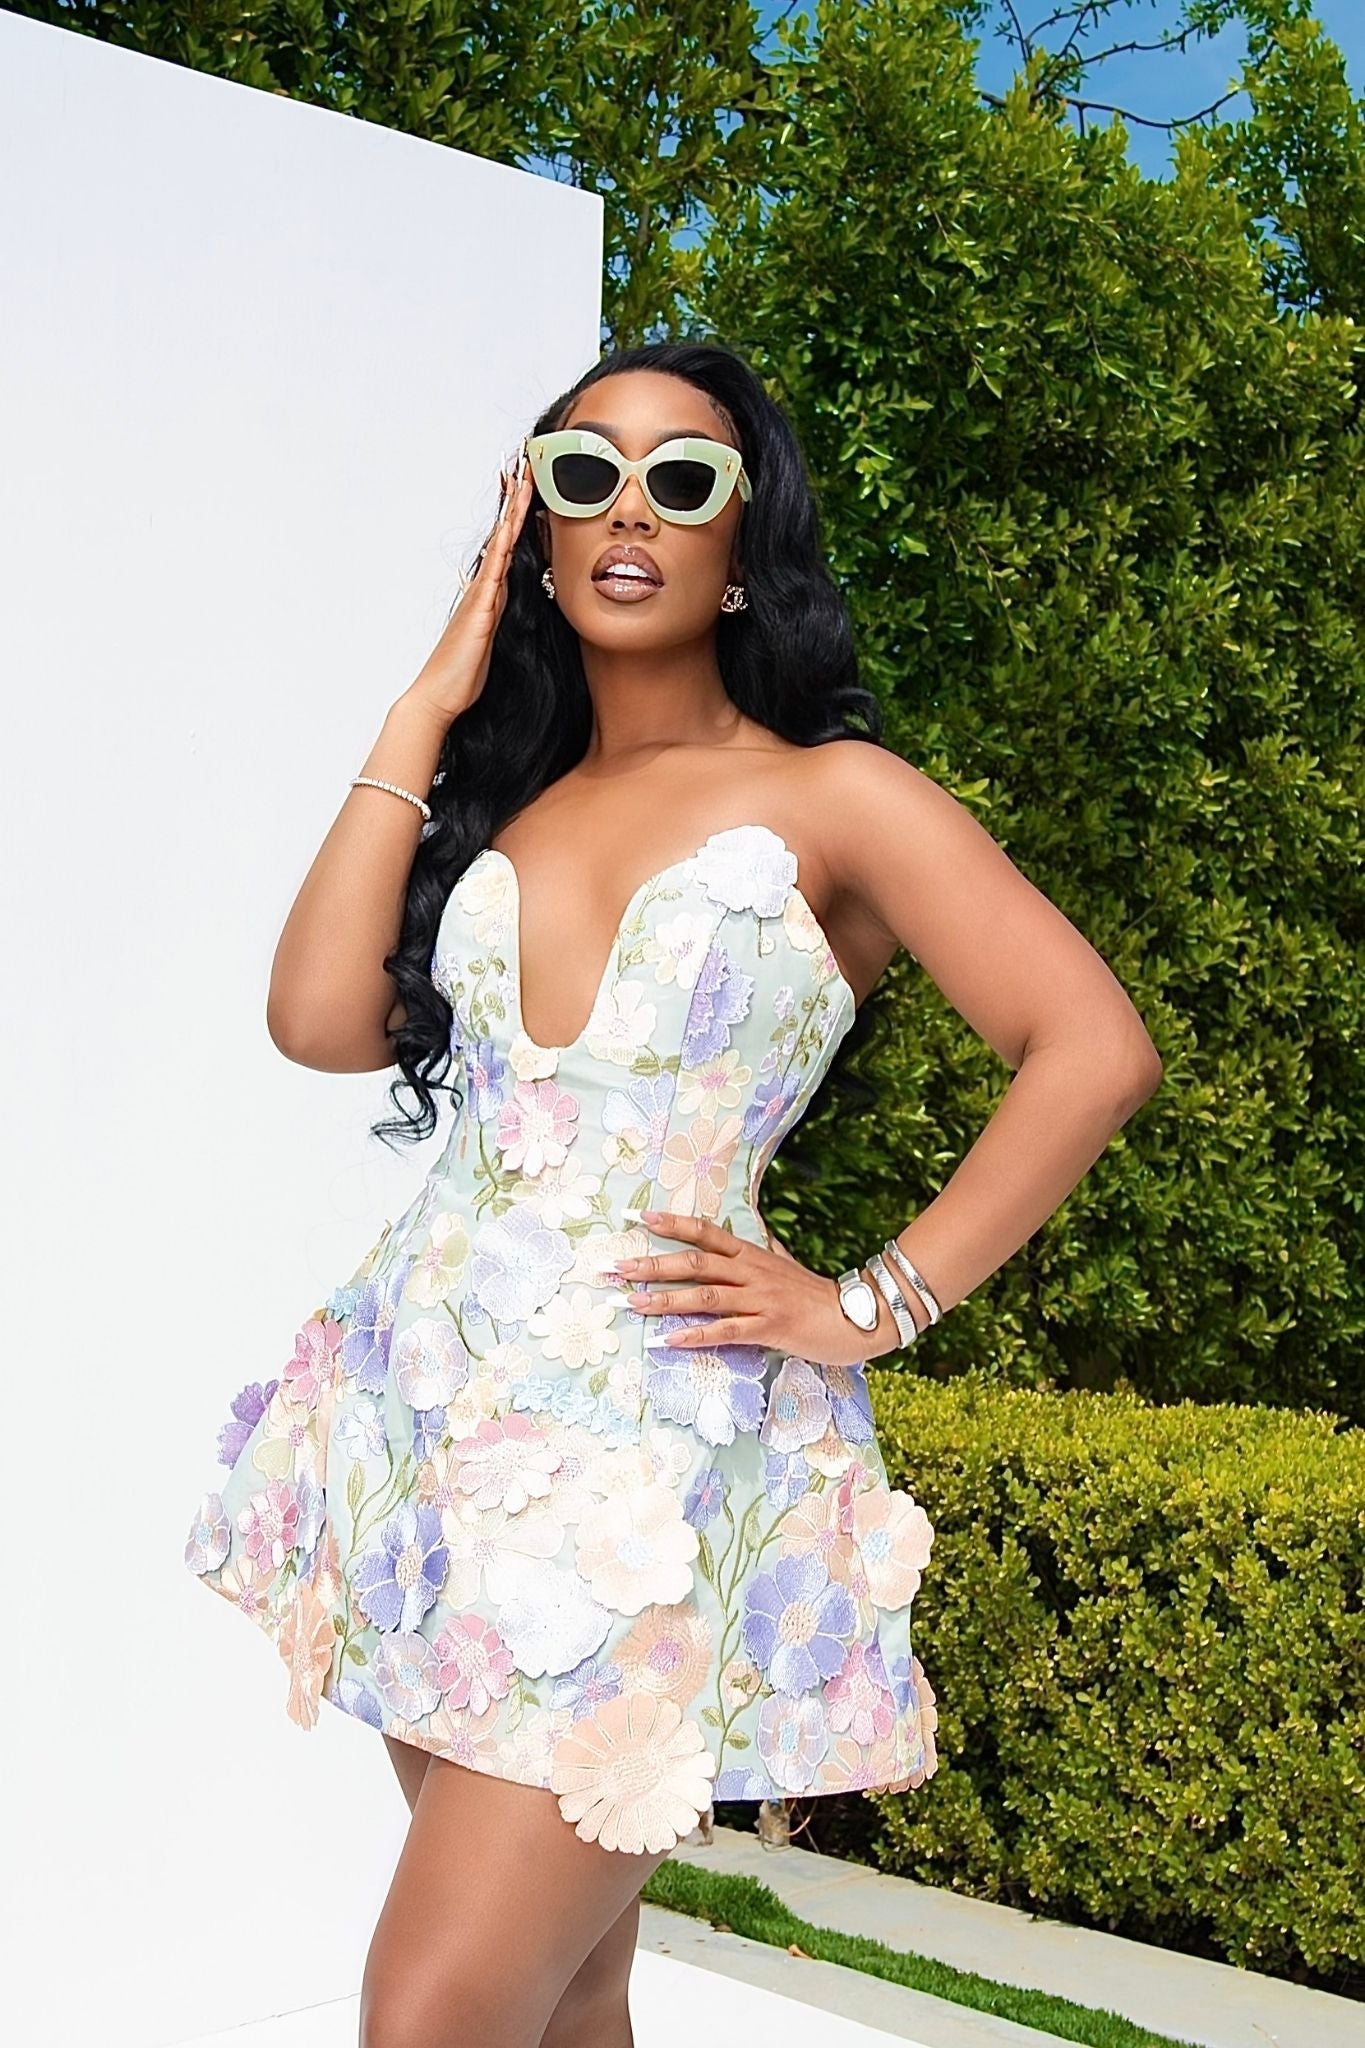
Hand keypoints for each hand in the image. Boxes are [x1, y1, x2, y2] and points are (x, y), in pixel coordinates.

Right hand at [403, 443, 534, 728]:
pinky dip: (503, 550)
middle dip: (514, 501)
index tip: (527, 487)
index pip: (509, 547)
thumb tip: (511, 603)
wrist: (439, 697)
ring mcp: (481, 598)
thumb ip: (500, 618)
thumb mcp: (492, 641)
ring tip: (521, 480)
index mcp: (490, 596)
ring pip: (500, 546)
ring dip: (511, 513)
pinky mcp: (480, 613)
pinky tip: (510, 530)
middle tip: (523, 464)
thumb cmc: (464, 675)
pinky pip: (494, 574)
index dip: (518, 517)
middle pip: (504, 535)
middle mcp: (484, 590)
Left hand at [609, 1209, 903, 1369]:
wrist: (858, 1316)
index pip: (705, 1232)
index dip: (672, 1223)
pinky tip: (667, 1341)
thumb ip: (763, 1254)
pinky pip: (725, 1331)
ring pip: (704, 1296)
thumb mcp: (785, 1266)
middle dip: (652, 1265)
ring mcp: (760, 1299)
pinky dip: (694, 1335)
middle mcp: (751, 1272)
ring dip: (664, 1300)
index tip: (637, 1217)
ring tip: (630, 1303)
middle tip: (616, 1267)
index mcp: (752, 1255)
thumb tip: (748, 1241)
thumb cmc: (816, 1295)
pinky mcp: (769, 1327)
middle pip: (695, 1263)